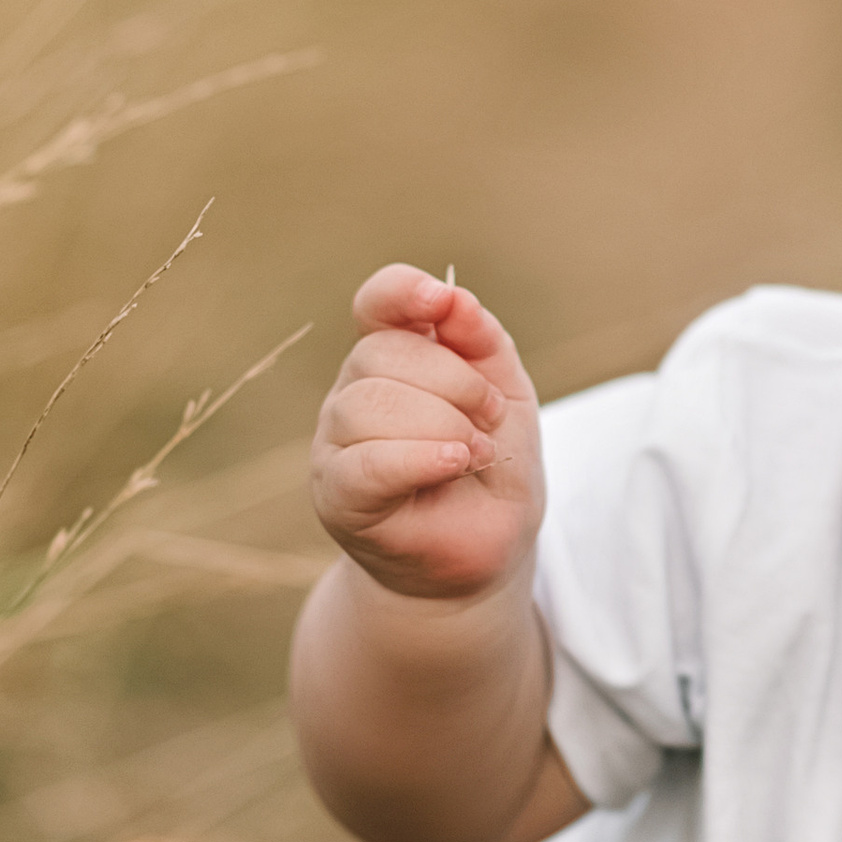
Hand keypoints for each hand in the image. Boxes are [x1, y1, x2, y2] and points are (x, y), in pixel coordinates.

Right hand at [309, 267, 543, 602]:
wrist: (487, 551)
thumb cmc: (491, 467)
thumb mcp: (505, 393)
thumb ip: (481, 341)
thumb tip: (453, 298)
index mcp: (391, 358)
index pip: (377, 303)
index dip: (401, 291)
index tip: (441, 301)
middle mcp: (353, 393)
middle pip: (382, 353)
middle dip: (456, 382)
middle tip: (488, 421)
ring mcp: (337, 444)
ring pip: (368, 405)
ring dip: (443, 425)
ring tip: (475, 454)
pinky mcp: (337, 496)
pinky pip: (364, 463)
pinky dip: (419, 458)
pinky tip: (455, 462)